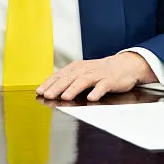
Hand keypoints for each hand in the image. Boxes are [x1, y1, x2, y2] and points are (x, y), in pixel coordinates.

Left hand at [35, 53, 155, 101]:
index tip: (39, 91)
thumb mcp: (82, 73)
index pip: (58, 75)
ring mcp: (97, 75)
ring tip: (65, 97)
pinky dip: (96, 92)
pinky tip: (91, 98)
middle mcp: (84, 70)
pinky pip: (102, 86)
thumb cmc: (99, 71)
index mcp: (75, 68)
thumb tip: (50, 90)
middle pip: (68, 78)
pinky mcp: (109, 81)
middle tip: (48, 95)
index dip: (49, 83)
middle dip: (57, 87)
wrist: (123, 65)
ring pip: (83, 81)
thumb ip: (68, 80)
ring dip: (73, 89)